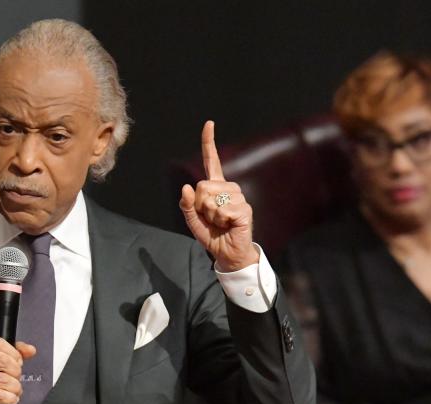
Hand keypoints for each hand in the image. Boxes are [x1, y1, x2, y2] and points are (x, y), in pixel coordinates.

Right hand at [0, 336, 35, 403]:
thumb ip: (16, 350)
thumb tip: (30, 350)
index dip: (14, 354)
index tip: (18, 361)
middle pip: (2, 361)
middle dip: (16, 371)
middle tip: (16, 376)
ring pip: (4, 380)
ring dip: (15, 387)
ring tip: (14, 389)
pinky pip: (1, 395)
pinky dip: (10, 398)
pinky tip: (10, 398)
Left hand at [179, 121, 257, 270]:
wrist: (228, 253)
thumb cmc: (212, 235)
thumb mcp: (193, 221)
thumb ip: (186, 205)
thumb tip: (186, 188)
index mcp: (215, 187)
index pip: (212, 161)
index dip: (209, 143)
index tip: (209, 124)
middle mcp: (228, 188)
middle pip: (202, 186)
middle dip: (199, 205)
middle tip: (210, 218)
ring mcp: (238, 197)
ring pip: (210, 198)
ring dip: (209, 215)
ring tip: (220, 222)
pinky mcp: (244, 209)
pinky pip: (222, 209)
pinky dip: (219, 220)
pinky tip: (228, 225)